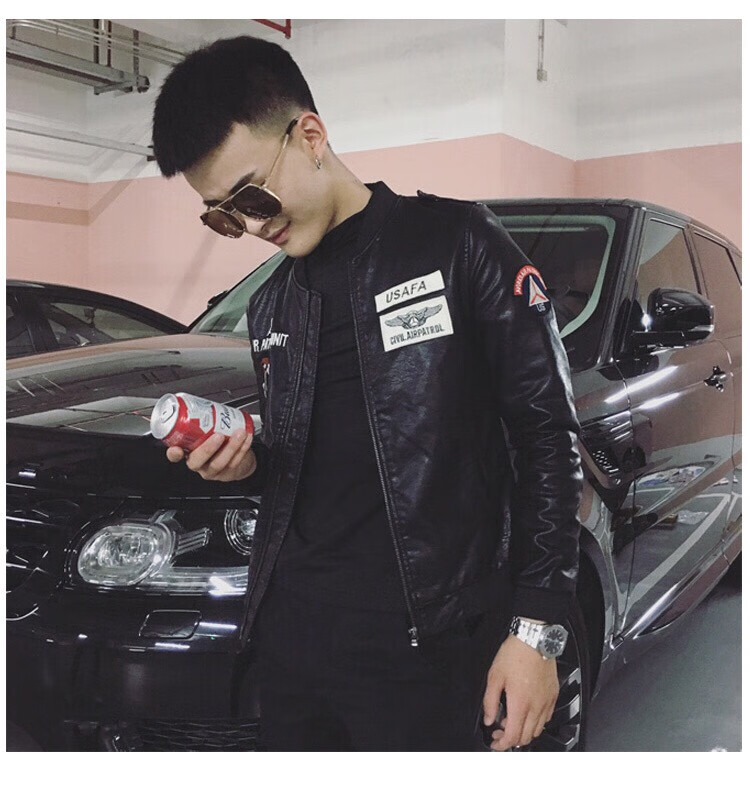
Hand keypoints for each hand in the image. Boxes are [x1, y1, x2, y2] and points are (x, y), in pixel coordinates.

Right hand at [166, 429, 256, 481]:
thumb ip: (203, 422)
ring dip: (231, 446)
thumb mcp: (206, 433)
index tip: (176, 449)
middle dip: (208, 448)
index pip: (175, 456)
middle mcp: (199, 464)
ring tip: (239, 433)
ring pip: (220, 462)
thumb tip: (205, 402)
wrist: (237, 462)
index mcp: (189, 453)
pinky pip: (235, 461)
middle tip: (218, 436)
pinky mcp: (227, 473)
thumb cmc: (218, 445)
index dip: (174, 453)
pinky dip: (243, 448)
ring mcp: (213, 470)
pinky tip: (247, 437)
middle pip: (198, 461)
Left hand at [483, 633, 558, 750]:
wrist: (534, 640)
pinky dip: (536, 722)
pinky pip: (547, 718)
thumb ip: (490, 701)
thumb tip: (489, 718)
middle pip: (525, 737)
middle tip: (500, 731)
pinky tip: (527, 713)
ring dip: (524, 732)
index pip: (512, 736)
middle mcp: (536, 706)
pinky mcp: (553, 696)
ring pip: (537, 730)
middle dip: (511, 739)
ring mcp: (546, 702)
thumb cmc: (515, 654)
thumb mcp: (494, 676)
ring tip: (512, 721)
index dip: (502, 744)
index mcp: (520, 703)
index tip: (495, 742)